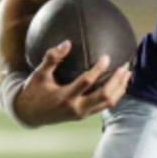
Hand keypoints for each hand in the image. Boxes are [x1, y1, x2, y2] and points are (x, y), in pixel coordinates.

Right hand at [14, 41, 131, 125]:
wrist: (28, 114)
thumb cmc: (34, 91)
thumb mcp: (39, 74)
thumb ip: (52, 58)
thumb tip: (66, 42)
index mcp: (65, 96)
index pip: (86, 82)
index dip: (98, 70)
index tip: (107, 57)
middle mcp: (76, 107)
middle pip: (104, 96)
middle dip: (117, 82)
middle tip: (125, 67)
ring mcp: (81, 113)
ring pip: (107, 103)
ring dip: (120, 89)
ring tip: (128, 73)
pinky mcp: (84, 115)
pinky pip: (104, 105)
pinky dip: (114, 94)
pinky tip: (120, 83)